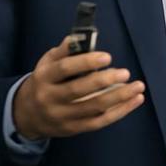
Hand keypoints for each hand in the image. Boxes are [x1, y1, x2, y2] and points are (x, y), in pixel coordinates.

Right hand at [12, 37, 145, 140]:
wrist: (27, 115)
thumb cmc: (43, 82)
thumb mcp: (46, 63)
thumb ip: (64, 51)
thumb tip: (80, 37)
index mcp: (44, 77)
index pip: (65, 69)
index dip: (86, 62)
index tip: (107, 57)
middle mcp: (51, 98)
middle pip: (79, 90)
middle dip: (105, 81)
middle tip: (125, 73)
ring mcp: (62, 116)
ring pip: (93, 108)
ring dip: (119, 97)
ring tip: (137, 87)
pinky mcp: (73, 129)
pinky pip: (99, 122)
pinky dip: (119, 112)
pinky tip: (134, 101)